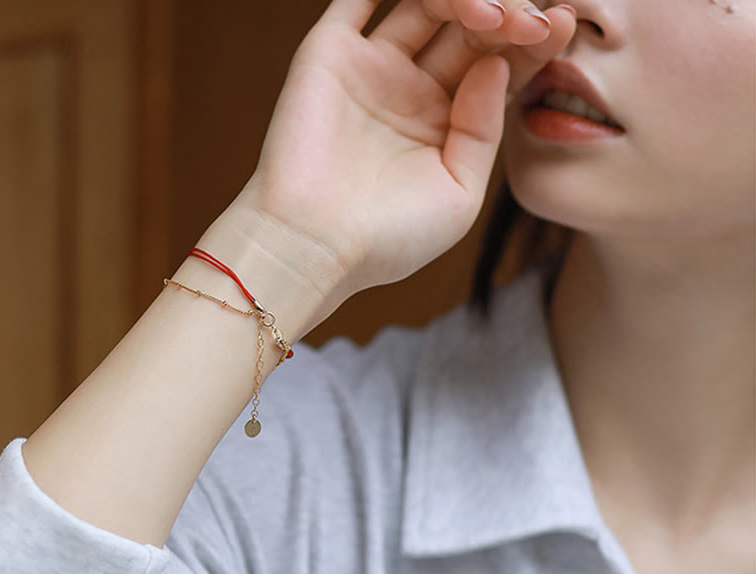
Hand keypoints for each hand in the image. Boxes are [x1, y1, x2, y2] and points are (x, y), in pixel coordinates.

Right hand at [230, 0, 575, 304]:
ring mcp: (370, 70)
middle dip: (507, 14)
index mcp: (443, 128)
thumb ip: (484, 130)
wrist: (315, 246)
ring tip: (492, 15)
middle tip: (530, 17)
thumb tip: (498, 64)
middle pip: (468, 30)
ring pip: (426, 5)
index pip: (496, 69)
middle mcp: (409, 93)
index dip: (531, 45)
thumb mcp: (460, 194)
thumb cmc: (388, 238)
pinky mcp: (328, 54)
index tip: (563, 26)